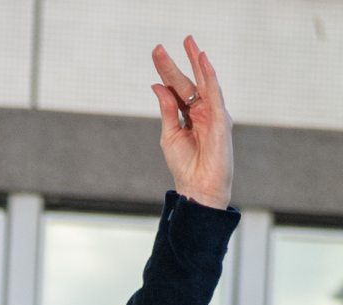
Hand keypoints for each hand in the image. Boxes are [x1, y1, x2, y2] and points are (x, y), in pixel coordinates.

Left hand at [151, 35, 232, 210]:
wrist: (197, 189)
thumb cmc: (185, 166)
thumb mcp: (170, 135)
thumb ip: (167, 110)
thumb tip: (158, 85)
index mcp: (190, 115)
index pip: (177, 88)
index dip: (166, 71)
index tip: (156, 53)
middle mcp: (203, 111)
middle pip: (189, 81)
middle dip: (177, 62)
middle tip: (160, 46)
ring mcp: (214, 114)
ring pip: (205, 82)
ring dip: (197, 61)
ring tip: (189, 43)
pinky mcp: (221, 120)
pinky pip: (215, 93)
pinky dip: (210, 76)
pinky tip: (203, 61)